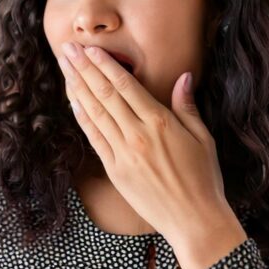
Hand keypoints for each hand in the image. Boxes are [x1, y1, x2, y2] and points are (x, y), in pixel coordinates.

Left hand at [58, 41, 247, 268]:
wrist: (194, 221)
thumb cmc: (204, 179)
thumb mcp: (203, 138)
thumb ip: (187, 107)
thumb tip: (184, 77)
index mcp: (160, 122)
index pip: (125, 85)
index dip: (105, 65)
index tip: (90, 49)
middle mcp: (137, 135)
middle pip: (104, 94)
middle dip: (83, 68)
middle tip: (68, 48)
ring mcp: (122, 153)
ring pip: (94, 112)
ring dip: (77, 87)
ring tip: (65, 67)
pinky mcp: (115, 170)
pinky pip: (94, 138)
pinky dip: (82, 117)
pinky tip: (73, 101)